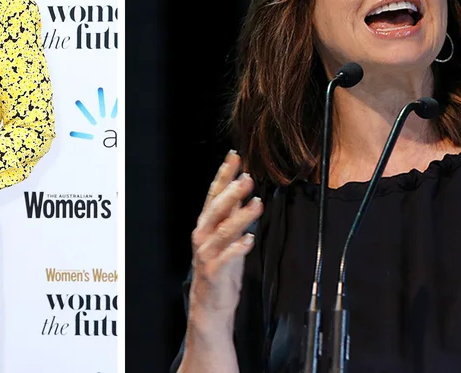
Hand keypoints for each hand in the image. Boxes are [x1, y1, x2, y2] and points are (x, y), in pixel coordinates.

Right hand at [188, 150, 262, 328]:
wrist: (210, 303)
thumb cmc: (220, 267)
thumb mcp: (226, 236)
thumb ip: (232, 214)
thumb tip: (242, 187)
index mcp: (206, 224)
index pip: (214, 194)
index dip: (224, 175)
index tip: (235, 157)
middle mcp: (203, 235)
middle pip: (216, 209)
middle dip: (231, 192)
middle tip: (247, 178)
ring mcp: (207, 253)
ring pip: (223, 231)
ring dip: (241, 216)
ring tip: (257, 203)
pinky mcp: (214, 271)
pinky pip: (226, 257)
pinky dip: (238, 247)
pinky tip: (250, 239)